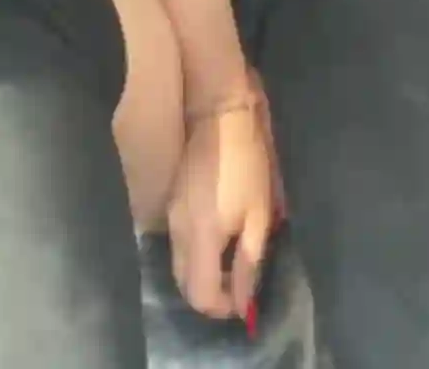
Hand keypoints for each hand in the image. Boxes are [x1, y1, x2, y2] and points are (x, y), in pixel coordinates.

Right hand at [168, 104, 273, 319]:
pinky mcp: (171, 205)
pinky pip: (178, 245)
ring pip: (179, 266)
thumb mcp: (258, 217)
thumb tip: (243, 303)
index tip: (245, 299)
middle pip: (185, 285)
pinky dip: (196, 255)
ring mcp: (170, 218)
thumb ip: (248, 263)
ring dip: (203, 274)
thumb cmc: (247, 167)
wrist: (220, 120)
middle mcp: (177, 234)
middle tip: (240, 282)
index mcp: (200, 238)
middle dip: (212, 294)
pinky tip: (219, 238)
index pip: (200, 296)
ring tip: (233, 258)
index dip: (223, 307)